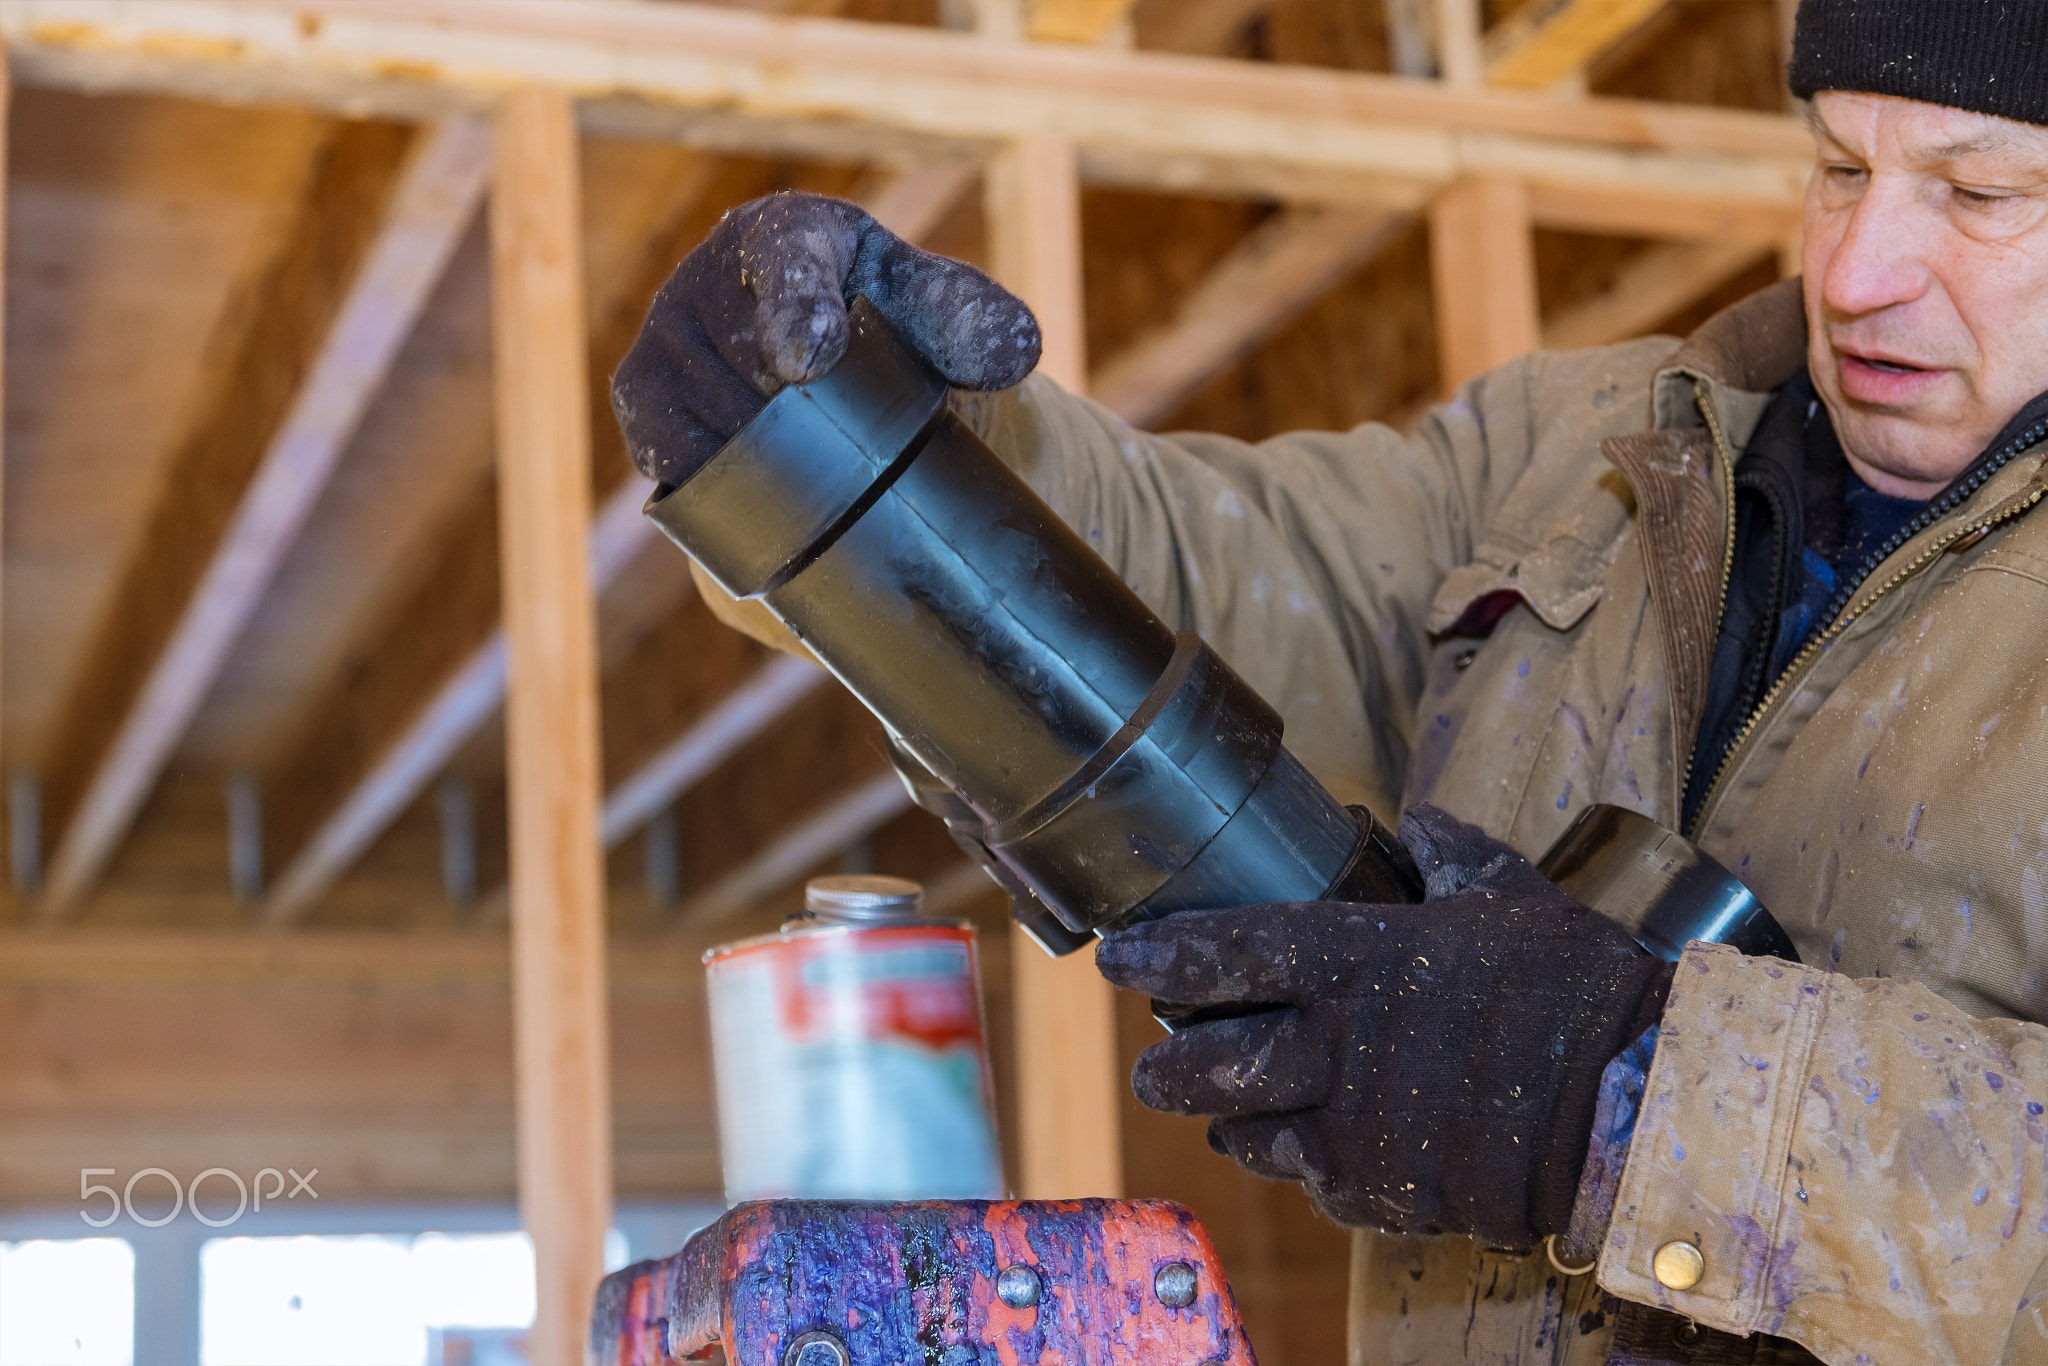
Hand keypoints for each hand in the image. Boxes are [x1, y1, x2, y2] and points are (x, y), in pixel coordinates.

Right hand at [611, 191, 1040, 486]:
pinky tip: (762, 495)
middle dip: (798, 415)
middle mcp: (710, 271)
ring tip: (817, 464)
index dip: (794, 308)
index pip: (785, 260)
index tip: (808, 359)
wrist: (852, 392)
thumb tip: (1013, 350)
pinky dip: (720, 484)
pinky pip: (671, 456)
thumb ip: (977, 324)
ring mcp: (666, 334)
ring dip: (763, 458)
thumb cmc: (904, 341)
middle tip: (852, 441)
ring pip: (705, 419)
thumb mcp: (949, 325)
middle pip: (743, 363)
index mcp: (790, 230)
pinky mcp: (643, 395)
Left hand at [1096, 805, 1673, 1246]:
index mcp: (1359, 960)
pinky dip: (1308, 1165)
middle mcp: (1339, 1046)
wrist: (1636, 1103)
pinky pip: (1313, 1182)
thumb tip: (1424, 822)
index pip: (1229, 954)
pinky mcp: (1379, 1193)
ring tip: (1233, 1109)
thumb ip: (1452, 857)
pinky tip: (1325, 1146)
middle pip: (1204, 1063)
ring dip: (1232, 1120)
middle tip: (1155, 1062)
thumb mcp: (1513, 898)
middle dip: (1166, 1065)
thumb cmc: (1576, 989)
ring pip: (1245, 1133)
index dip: (1161, 956)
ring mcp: (1354, 1128)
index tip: (1116, 959)